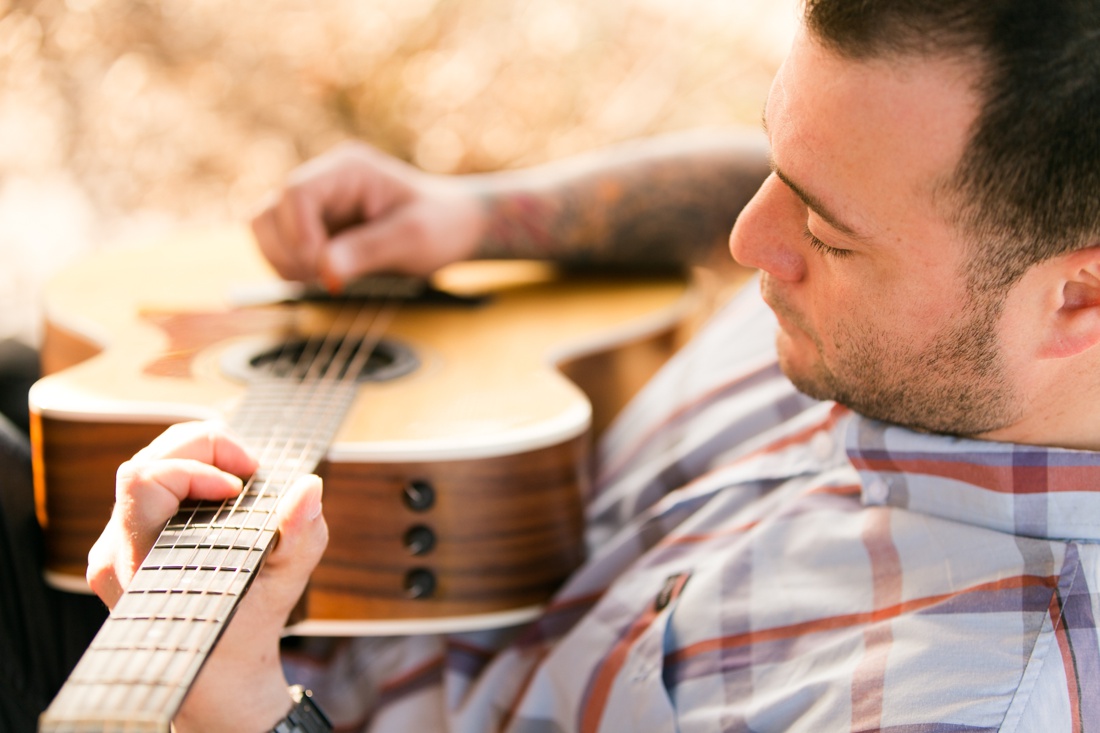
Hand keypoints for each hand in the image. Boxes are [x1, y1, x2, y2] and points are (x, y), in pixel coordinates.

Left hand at [86, 421, 329, 732]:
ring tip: (239, 480)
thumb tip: (309, 486)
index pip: (146, 479)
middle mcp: (114, 554)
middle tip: (250, 468)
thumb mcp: (283, 586)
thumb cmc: (247, 631)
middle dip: (204, 448)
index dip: (198, 467)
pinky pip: (147, 490)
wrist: (213, 677)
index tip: (242, 487)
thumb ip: (299, 536)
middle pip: (144, 463)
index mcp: (143, 563)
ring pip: (145, 471)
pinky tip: (219, 497)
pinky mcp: (118, 546)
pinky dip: (187, 478)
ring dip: (196, 461)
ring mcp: (110, 550)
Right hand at [250, 141, 485, 288]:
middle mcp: (323, 181)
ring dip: (284, 263)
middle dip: (288, 253)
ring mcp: (314, 205)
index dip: (299, 234)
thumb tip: (325, 270)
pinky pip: (278, 248)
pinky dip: (291, 269)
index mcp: (347, 170)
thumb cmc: (441, 225)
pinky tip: (323, 279)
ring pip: (264, 230)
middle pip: (269, 212)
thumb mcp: (414, 238)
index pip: (296, 192)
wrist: (452, 227)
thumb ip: (369, 250)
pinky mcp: (311, 228)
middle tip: (325, 281)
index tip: (323, 270)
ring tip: (324, 282)